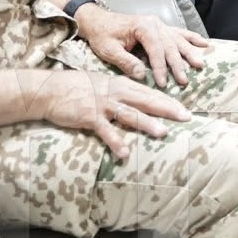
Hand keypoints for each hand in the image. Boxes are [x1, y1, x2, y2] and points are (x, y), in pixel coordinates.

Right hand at [40, 69, 191, 160]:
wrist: (50, 90)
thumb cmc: (77, 87)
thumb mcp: (103, 84)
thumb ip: (121, 91)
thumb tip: (139, 99)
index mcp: (121, 85)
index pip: (149, 92)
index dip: (167, 100)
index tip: (184, 107)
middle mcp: (115, 93)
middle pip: (146, 100)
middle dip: (168, 109)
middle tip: (187, 116)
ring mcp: (103, 105)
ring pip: (130, 114)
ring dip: (147, 124)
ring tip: (163, 132)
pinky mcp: (89, 117)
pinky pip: (105, 131)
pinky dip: (115, 141)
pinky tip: (125, 153)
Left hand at [74, 5, 210, 89]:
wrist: (97, 21)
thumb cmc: (102, 35)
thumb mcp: (109, 50)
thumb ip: (126, 62)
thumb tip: (142, 76)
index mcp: (143, 27)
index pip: (156, 49)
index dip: (160, 67)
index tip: (162, 83)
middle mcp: (155, 24)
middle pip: (170, 45)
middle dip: (178, 64)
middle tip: (183, 80)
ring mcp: (159, 25)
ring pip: (178, 39)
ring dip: (189, 52)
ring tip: (199, 64)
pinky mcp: (160, 28)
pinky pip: (179, 33)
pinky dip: (192, 38)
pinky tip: (204, 44)